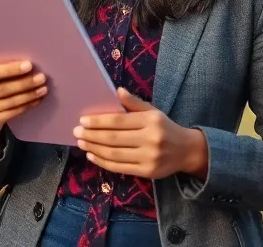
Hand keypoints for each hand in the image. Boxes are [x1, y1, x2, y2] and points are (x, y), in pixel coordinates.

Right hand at [0, 60, 47, 144]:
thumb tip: (27, 65)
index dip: (10, 69)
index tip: (29, 65)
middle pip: (2, 88)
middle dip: (25, 82)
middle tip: (41, 78)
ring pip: (9, 102)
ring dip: (29, 94)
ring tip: (42, 89)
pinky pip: (11, 113)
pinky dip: (25, 106)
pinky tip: (35, 100)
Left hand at [74, 88, 207, 179]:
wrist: (186, 150)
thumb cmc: (166, 128)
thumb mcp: (153, 111)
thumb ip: (135, 103)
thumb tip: (117, 91)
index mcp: (151, 120)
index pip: (119, 121)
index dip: (99, 122)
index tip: (82, 121)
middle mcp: (150, 139)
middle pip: (114, 138)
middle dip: (92, 135)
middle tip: (76, 132)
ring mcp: (148, 157)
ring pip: (114, 154)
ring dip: (94, 149)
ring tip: (82, 143)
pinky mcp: (147, 172)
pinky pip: (120, 168)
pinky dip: (103, 162)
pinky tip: (93, 156)